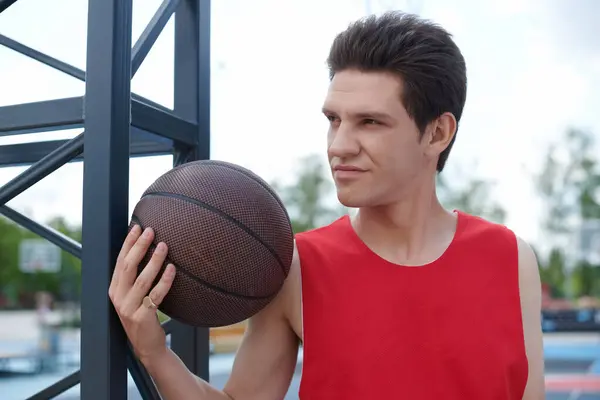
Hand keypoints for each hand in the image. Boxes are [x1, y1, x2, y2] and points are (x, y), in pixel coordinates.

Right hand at [108, 225, 175, 363]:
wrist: (147, 345)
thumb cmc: (143, 315)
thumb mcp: (134, 295)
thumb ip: (135, 277)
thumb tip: (146, 249)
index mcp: (114, 289)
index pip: (120, 261)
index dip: (128, 243)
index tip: (137, 227)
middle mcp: (118, 298)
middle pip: (128, 267)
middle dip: (139, 247)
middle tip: (151, 231)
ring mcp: (129, 308)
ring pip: (142, 280)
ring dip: (154, 261)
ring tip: (165, 246)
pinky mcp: (142, 317)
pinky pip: (156, 295)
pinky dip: (165, 281)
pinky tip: (173, 269)